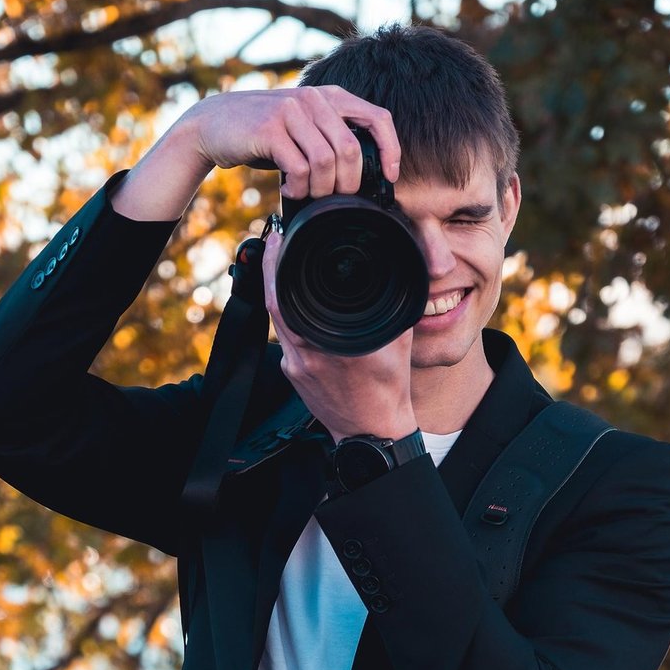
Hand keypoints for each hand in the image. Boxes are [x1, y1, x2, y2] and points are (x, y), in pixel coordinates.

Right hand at [185, 84, 400, 200]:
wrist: (215, 124)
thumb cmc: (266, 134)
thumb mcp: (304, 128)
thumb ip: (331, 138)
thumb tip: (363, 177)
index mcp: (331, 97)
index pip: (378, 118)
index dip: (390, 150)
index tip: (390, 177)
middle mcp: (314, 98)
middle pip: (351, 150)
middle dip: (347, 185)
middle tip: (332, 198)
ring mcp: (292, 111)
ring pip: (327, 162)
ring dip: (320, 190)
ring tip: (307, 194)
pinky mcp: (270, 129)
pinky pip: (299, 169)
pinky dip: (298, 189)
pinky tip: (288, 190)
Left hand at [261, 224, 417, 442]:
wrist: (372, 433)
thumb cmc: (388, 390)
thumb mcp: (397, 339)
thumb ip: (393, 303)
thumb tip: (398, 268)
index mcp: (330, 344)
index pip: (287, 295)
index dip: (276, 263)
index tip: (277, 237)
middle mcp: (305, 356)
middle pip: (273, 303)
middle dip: (271, 269)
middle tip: (275, 242)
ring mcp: (294, 367)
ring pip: (276, 320)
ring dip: (275, 291)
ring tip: (282, 266)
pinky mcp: (292, 375)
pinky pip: (284, 338)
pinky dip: (286, 316)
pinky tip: (295, 304)